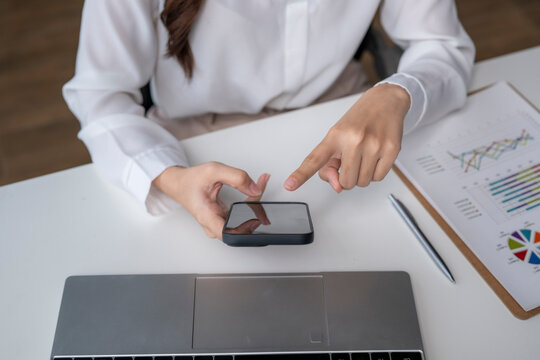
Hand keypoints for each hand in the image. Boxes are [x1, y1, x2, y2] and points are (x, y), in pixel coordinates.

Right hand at [153, 162, 269, 239]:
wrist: (179, 183)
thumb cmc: (190, 180)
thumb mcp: (213, 171)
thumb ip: (236, 178)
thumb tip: (255, 189)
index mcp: (207, 217)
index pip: (229, 235)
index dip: (246, 229)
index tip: (256, 215)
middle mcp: (213, 225)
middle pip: (242, 225)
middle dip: (255, 206)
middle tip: (260, 186)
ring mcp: (219, 224)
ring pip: (244, 220)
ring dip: (255, 202)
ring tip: (260, 184)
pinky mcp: (223, 219)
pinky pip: (241, 214)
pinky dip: (250, 201)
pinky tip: (255, 188)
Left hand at [284, 83, 409, 191]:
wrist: (386, 101)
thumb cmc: (358, 121)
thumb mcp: (338, 136)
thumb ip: (330, 165)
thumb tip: (337, 186)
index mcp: (335, 136)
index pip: (315, 159)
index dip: (301, 174)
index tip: (289, 185)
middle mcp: (353, 139)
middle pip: (346, 182)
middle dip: (347, 177)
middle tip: (352, 160)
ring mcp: (374, 145)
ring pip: (363, 182)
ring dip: (362, 175)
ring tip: (364, 156)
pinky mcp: (391, 149)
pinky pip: (378, 177)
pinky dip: (375, 173)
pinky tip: (375, 156)